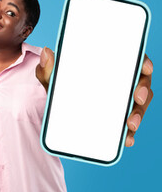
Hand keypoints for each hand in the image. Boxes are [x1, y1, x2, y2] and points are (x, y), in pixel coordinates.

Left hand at [36, 48, 152, 146]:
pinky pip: (128, 125)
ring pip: (138, 105)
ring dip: (139, 114)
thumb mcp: (52, 78)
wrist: (54, 110)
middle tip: (136, 98)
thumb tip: (45, 52)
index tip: (145, 67)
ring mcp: (121, 102)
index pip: (132, 59)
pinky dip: (128, 133)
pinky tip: (126, 139)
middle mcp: (120, 82)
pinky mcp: (117, 119)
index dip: (143, 62)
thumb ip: (47, 68)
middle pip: (141, 83)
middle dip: (143, 91)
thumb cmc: (59, 87)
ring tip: (130, 125)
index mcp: (109, 66)